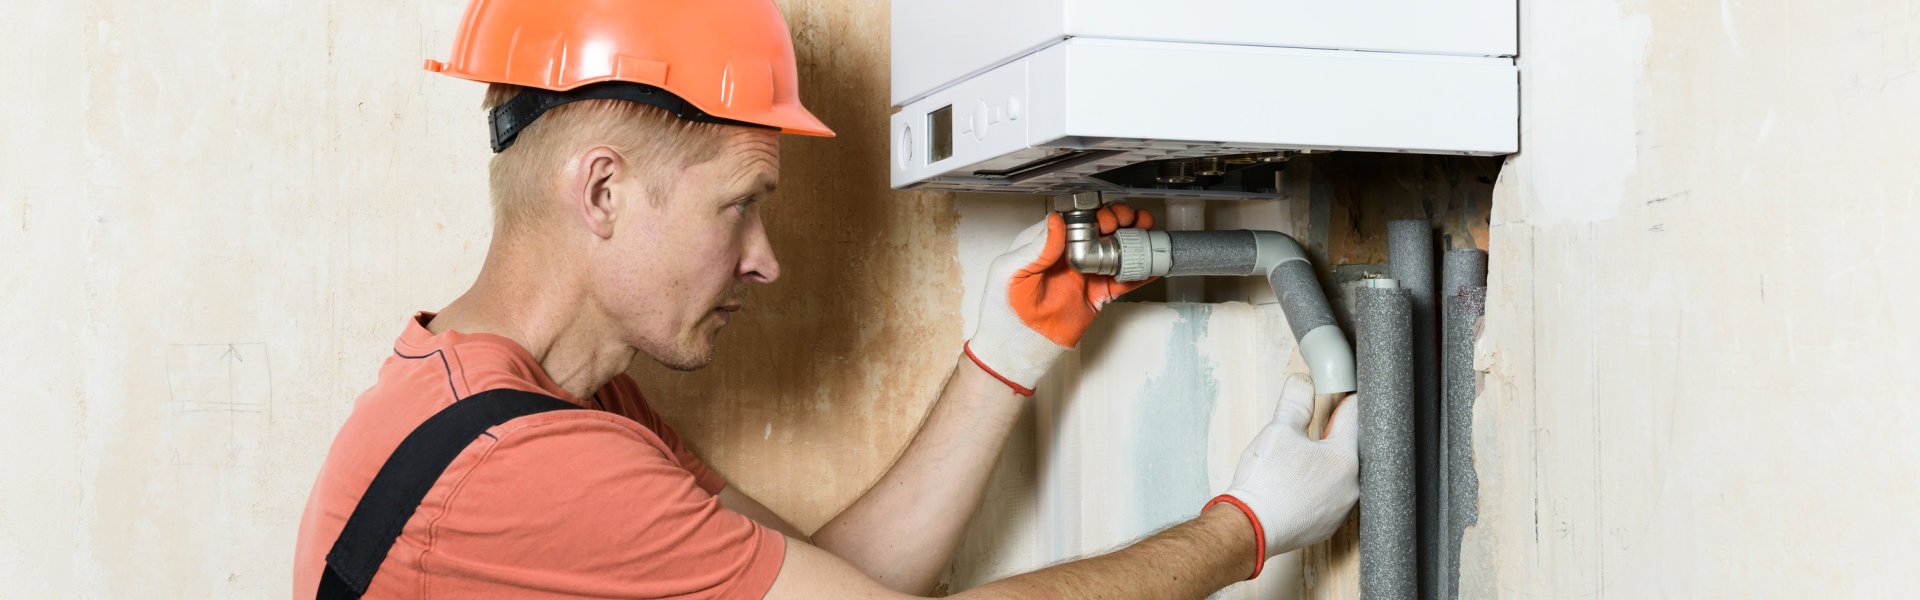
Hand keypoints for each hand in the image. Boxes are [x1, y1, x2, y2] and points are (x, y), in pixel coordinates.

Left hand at [965, 203, 1154, 394]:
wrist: (1017, 348)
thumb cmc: (1003, 311)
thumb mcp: (1011, 272)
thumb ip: (1036, 247)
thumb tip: (1055, 221)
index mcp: (1044, 244)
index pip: (1073, 219)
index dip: (1091, 213)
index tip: (1102, 216)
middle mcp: (1067, 255)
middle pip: (1099, 229)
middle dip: (1117, 220)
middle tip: (1125, 222)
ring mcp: (1084, 274)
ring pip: (1114, 250)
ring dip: (1132, 239)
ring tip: (1145, 232)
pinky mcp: (1096, 295)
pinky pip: (1122, 282)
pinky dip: (1138, 273)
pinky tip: (1151, 265)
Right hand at [1207, 376, 1358, 578]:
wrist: (1248, 528)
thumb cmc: (1264, 484)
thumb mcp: (1279, 430)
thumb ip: (1296, 401)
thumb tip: (1303, 383)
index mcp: (1344, 459)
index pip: (1353, 415)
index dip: (1343, 397)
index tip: (1337, 391)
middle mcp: (1351, 486)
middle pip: (1349, 446)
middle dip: (1332, 433)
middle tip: (1313, 425)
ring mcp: (1340, 509)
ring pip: (1339, 473)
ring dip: (1324, 462)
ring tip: (1299, 458)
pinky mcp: (1327, 524)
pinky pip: (1329, 496)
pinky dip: (1316, 485)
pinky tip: (1296, 482)